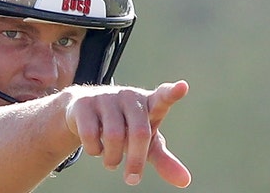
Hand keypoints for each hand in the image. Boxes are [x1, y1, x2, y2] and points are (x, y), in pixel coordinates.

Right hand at [64, 80, 190, 187]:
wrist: (83, 111)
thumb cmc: (125, 127)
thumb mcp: (146, 143)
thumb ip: (164, 160)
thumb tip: (185, 182)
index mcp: (149, 103)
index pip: (163, 97)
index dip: (173, 93)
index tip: (183, 87)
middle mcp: (130, 96)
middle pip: (139, 132)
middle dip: (136, 161)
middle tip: (132, 179)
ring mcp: (107, 97)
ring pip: (114, 136)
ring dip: (112, 159)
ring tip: (111, 162)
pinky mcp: (84, 103)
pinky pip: (91, 134)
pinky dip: (94, 151)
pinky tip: (96, 149)